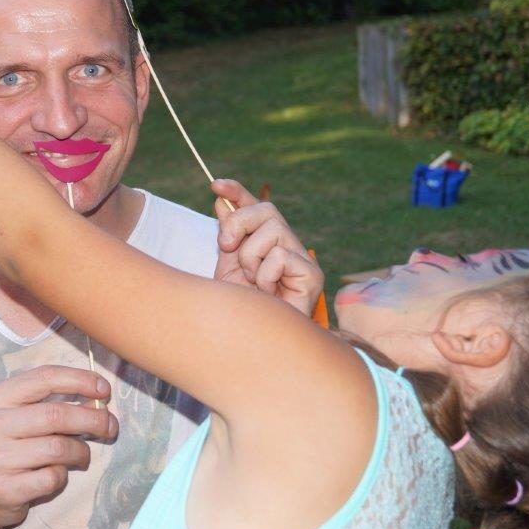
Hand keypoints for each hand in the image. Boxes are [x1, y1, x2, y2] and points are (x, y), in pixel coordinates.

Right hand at [0, 365, 117, 528]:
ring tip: (82, 455)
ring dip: (81, 451)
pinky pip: (53, 477)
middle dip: (93, 419)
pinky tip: (57, 473)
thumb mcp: (18, 413)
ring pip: (59, 448)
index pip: (45, 378)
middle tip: (110, 426)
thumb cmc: (8, 443)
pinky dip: (63, 475)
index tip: (104, 390)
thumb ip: (51, 400)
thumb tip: (98, 396)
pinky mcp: (6, 488)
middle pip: (56, 415)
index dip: (80, 380)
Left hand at [211, 179, 322, 316]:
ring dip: (250, 257)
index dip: (238, 192)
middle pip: (267, 210)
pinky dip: (265, 275)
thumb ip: (228, 233)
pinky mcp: (313, 275)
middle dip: (239, 224)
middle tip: (226, 246)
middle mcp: (289, 246)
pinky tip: (268, 295)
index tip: (215, 184)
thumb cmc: (241, 309)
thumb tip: (221, 199)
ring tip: (252, 282)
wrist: (252, 343)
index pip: (256, 206)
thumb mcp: (227, 265)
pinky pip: (281, 255)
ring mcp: (303, 259)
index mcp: (267, 242)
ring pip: (273, 230)